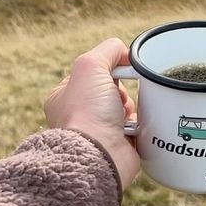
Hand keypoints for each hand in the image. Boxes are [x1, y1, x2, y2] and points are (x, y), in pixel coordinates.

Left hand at [45, 38, 139, 188]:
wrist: (99, 156)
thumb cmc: (87, 112)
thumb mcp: (91, 64)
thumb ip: (108, 49)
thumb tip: (125, 54)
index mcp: (64, 97)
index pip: (91, 73)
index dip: (107, 69)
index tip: (114, 73)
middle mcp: (79, 115)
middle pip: (111, 89)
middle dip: (120, 89)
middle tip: (118, 97)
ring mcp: (99, 132)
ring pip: (125, 107)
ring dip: (131, 106)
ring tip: (125, 114)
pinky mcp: (119, 146)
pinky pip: (138, 127)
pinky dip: (141, 124)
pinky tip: (135, 126)